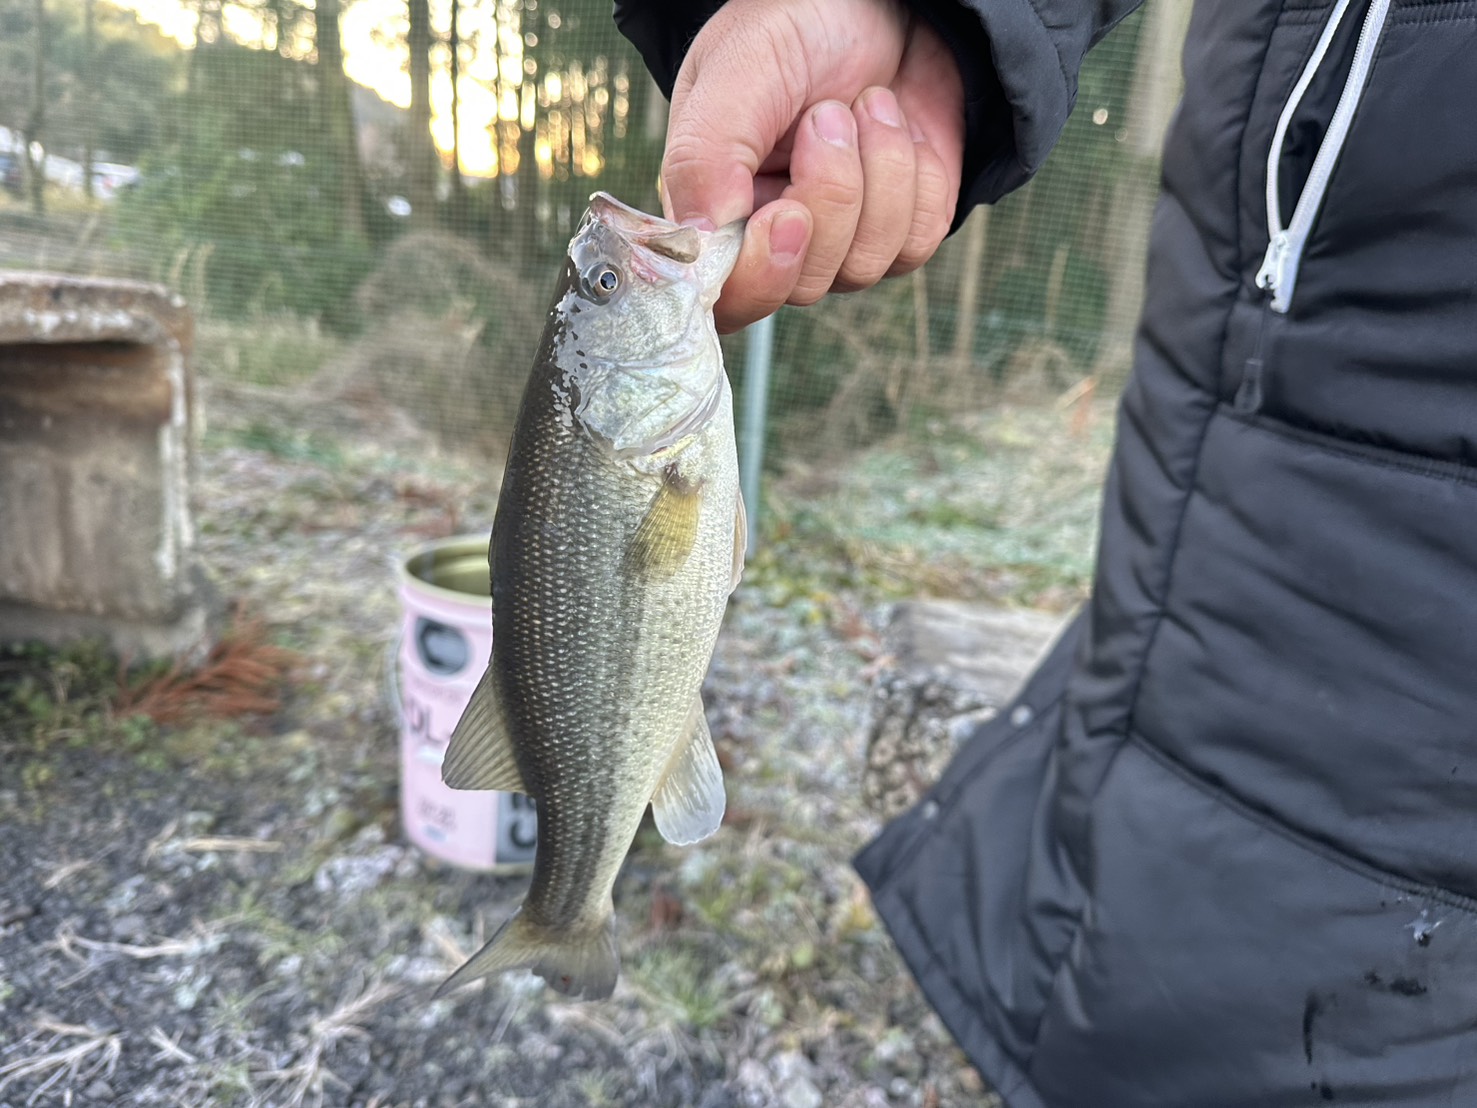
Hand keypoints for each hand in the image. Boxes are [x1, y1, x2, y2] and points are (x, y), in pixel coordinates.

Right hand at [661, 0, 965, 331]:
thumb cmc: (793, 26)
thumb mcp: (736, 72)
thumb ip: (704, 156)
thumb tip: (698, 240)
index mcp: (713, 214)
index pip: (726, 299)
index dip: (759, 274)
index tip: (786, 211)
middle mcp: (771, 242)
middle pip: (803, 285)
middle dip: (831, 196)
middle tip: (826, 117)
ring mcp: (839, 245)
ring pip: (865, 265)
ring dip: (877, 172)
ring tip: (862, 106)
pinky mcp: (899, 233)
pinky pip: (915, 243)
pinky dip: (914, 175)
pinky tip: (892, 125)